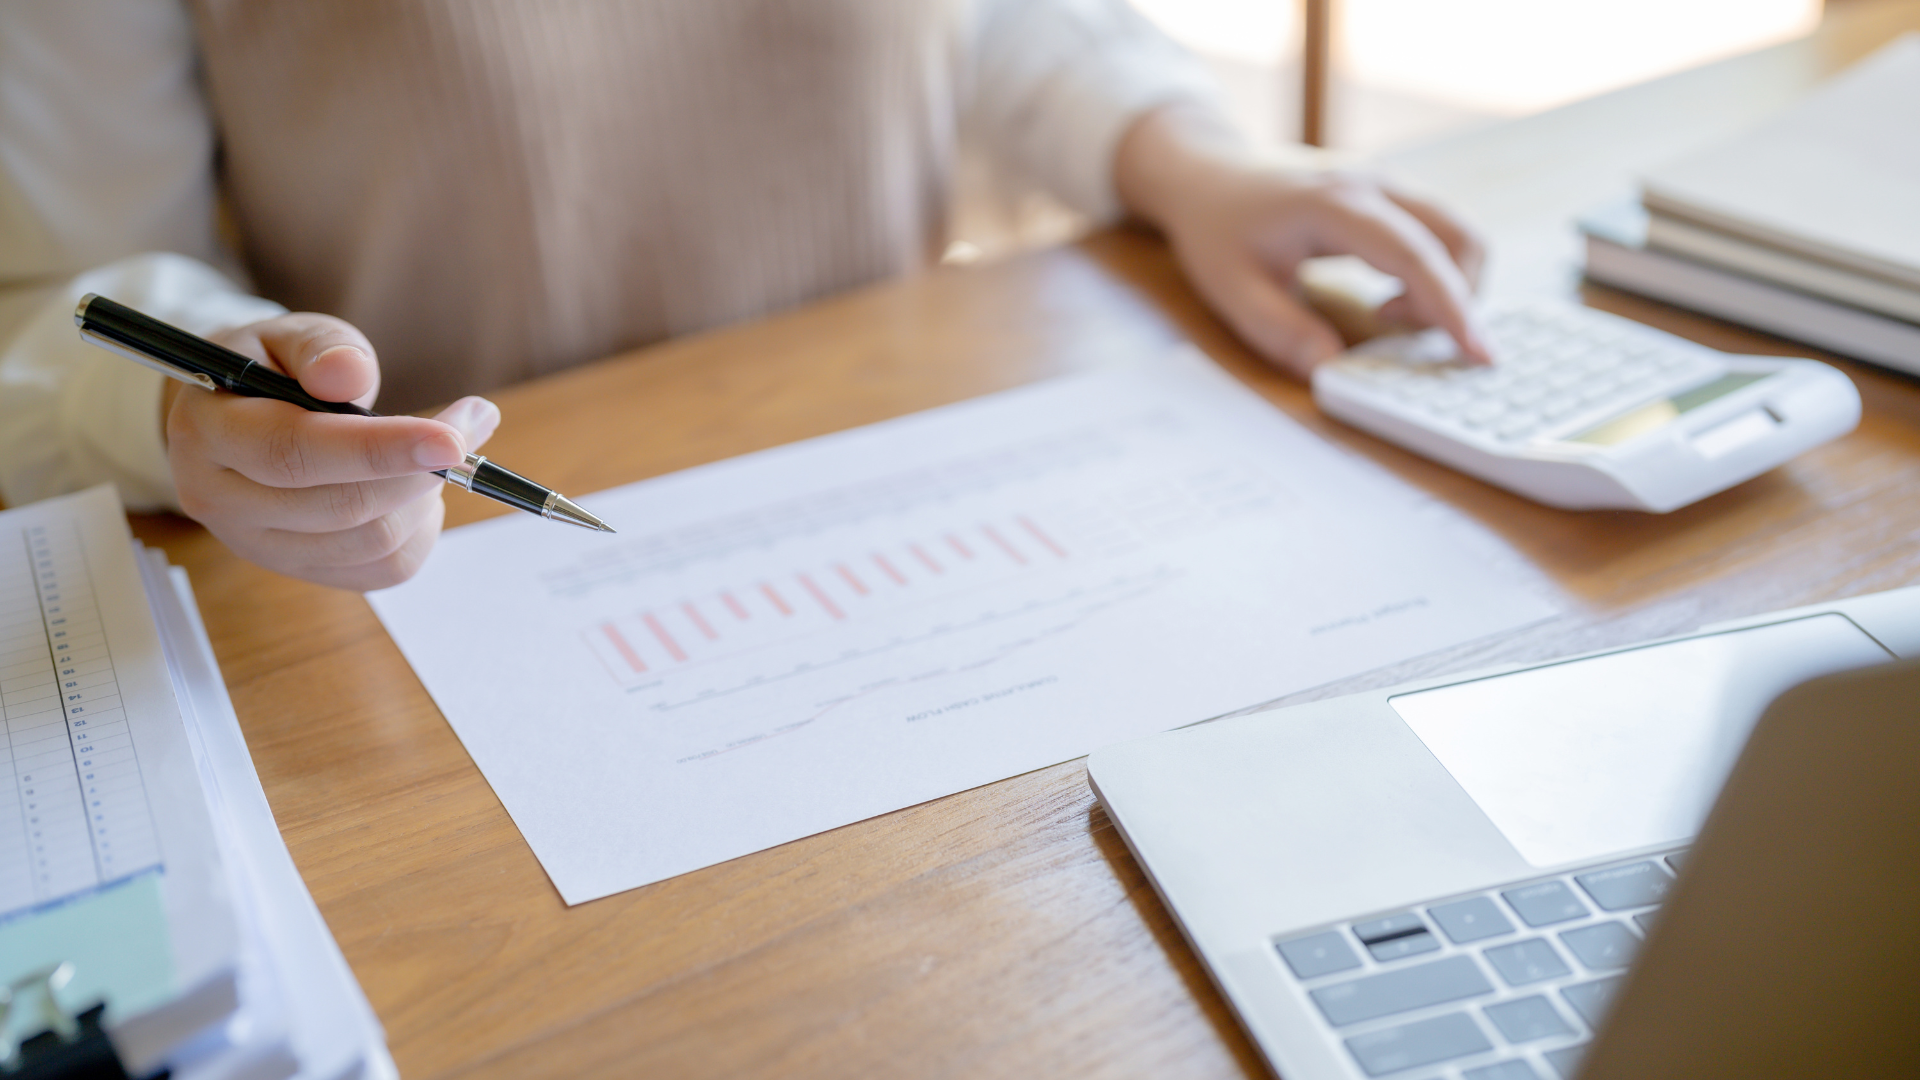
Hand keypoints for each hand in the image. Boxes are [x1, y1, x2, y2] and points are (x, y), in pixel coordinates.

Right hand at [161, 313, 498, 589]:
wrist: (234, 416)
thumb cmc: (268, 368)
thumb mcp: (285, 335)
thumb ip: (320, 347)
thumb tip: (348, 375)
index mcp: (206, 434)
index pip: (295, 452)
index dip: (378, 449)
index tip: (451, 438)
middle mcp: (221, 501)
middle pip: (341, 506)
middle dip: (422, 470)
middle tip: (472, 425)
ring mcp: (259, 546)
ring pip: (370, 543)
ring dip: (425, 497)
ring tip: (435, 452)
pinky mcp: (301, 571)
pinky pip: (383, 570)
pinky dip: (421, 530)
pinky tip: (417, 491)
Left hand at [1114, 106, 1489, 378]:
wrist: (1207, 173)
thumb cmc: (1217, 229)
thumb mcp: (1232, 289)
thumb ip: (1282, 332)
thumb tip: (1333, 371)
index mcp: (1337, 204)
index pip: (1414, 255)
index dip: (1451, 307)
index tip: (1478, 354)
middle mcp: (1375, 185)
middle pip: (1459, 237)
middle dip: (1459, 299)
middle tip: (1415, 344)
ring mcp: (1388, 185)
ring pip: (1457, 233)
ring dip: (1448, 286)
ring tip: (1389, 317)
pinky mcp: (1390, 197)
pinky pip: (1439, 235)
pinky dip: (1435, 274)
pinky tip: (1389, 300)